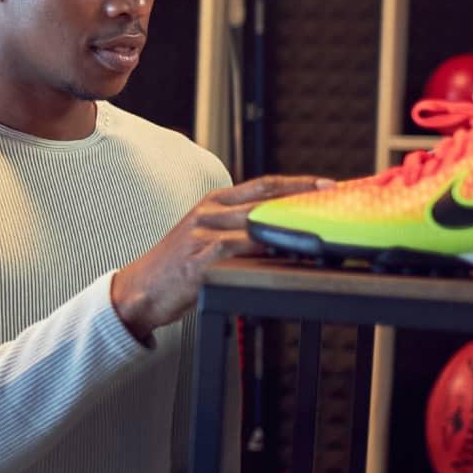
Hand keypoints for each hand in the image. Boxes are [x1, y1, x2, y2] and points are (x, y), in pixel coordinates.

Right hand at [109, 175, 334, 335]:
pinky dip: (262, 250)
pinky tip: (284, 254)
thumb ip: (239, 230)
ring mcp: (201, 234)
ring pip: (254, 222)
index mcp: (212, 202)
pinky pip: (237, 249)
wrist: (138, 290)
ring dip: (289, 225)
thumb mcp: (206, 236)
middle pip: (264, 199)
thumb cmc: (177, 266)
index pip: (262, 185)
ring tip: (319, 229)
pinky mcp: (198, 260)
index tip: (327, 186)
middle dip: (302, 199)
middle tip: (333, 202)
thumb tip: (283, 234)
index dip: (297, 183)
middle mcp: (208, 212)